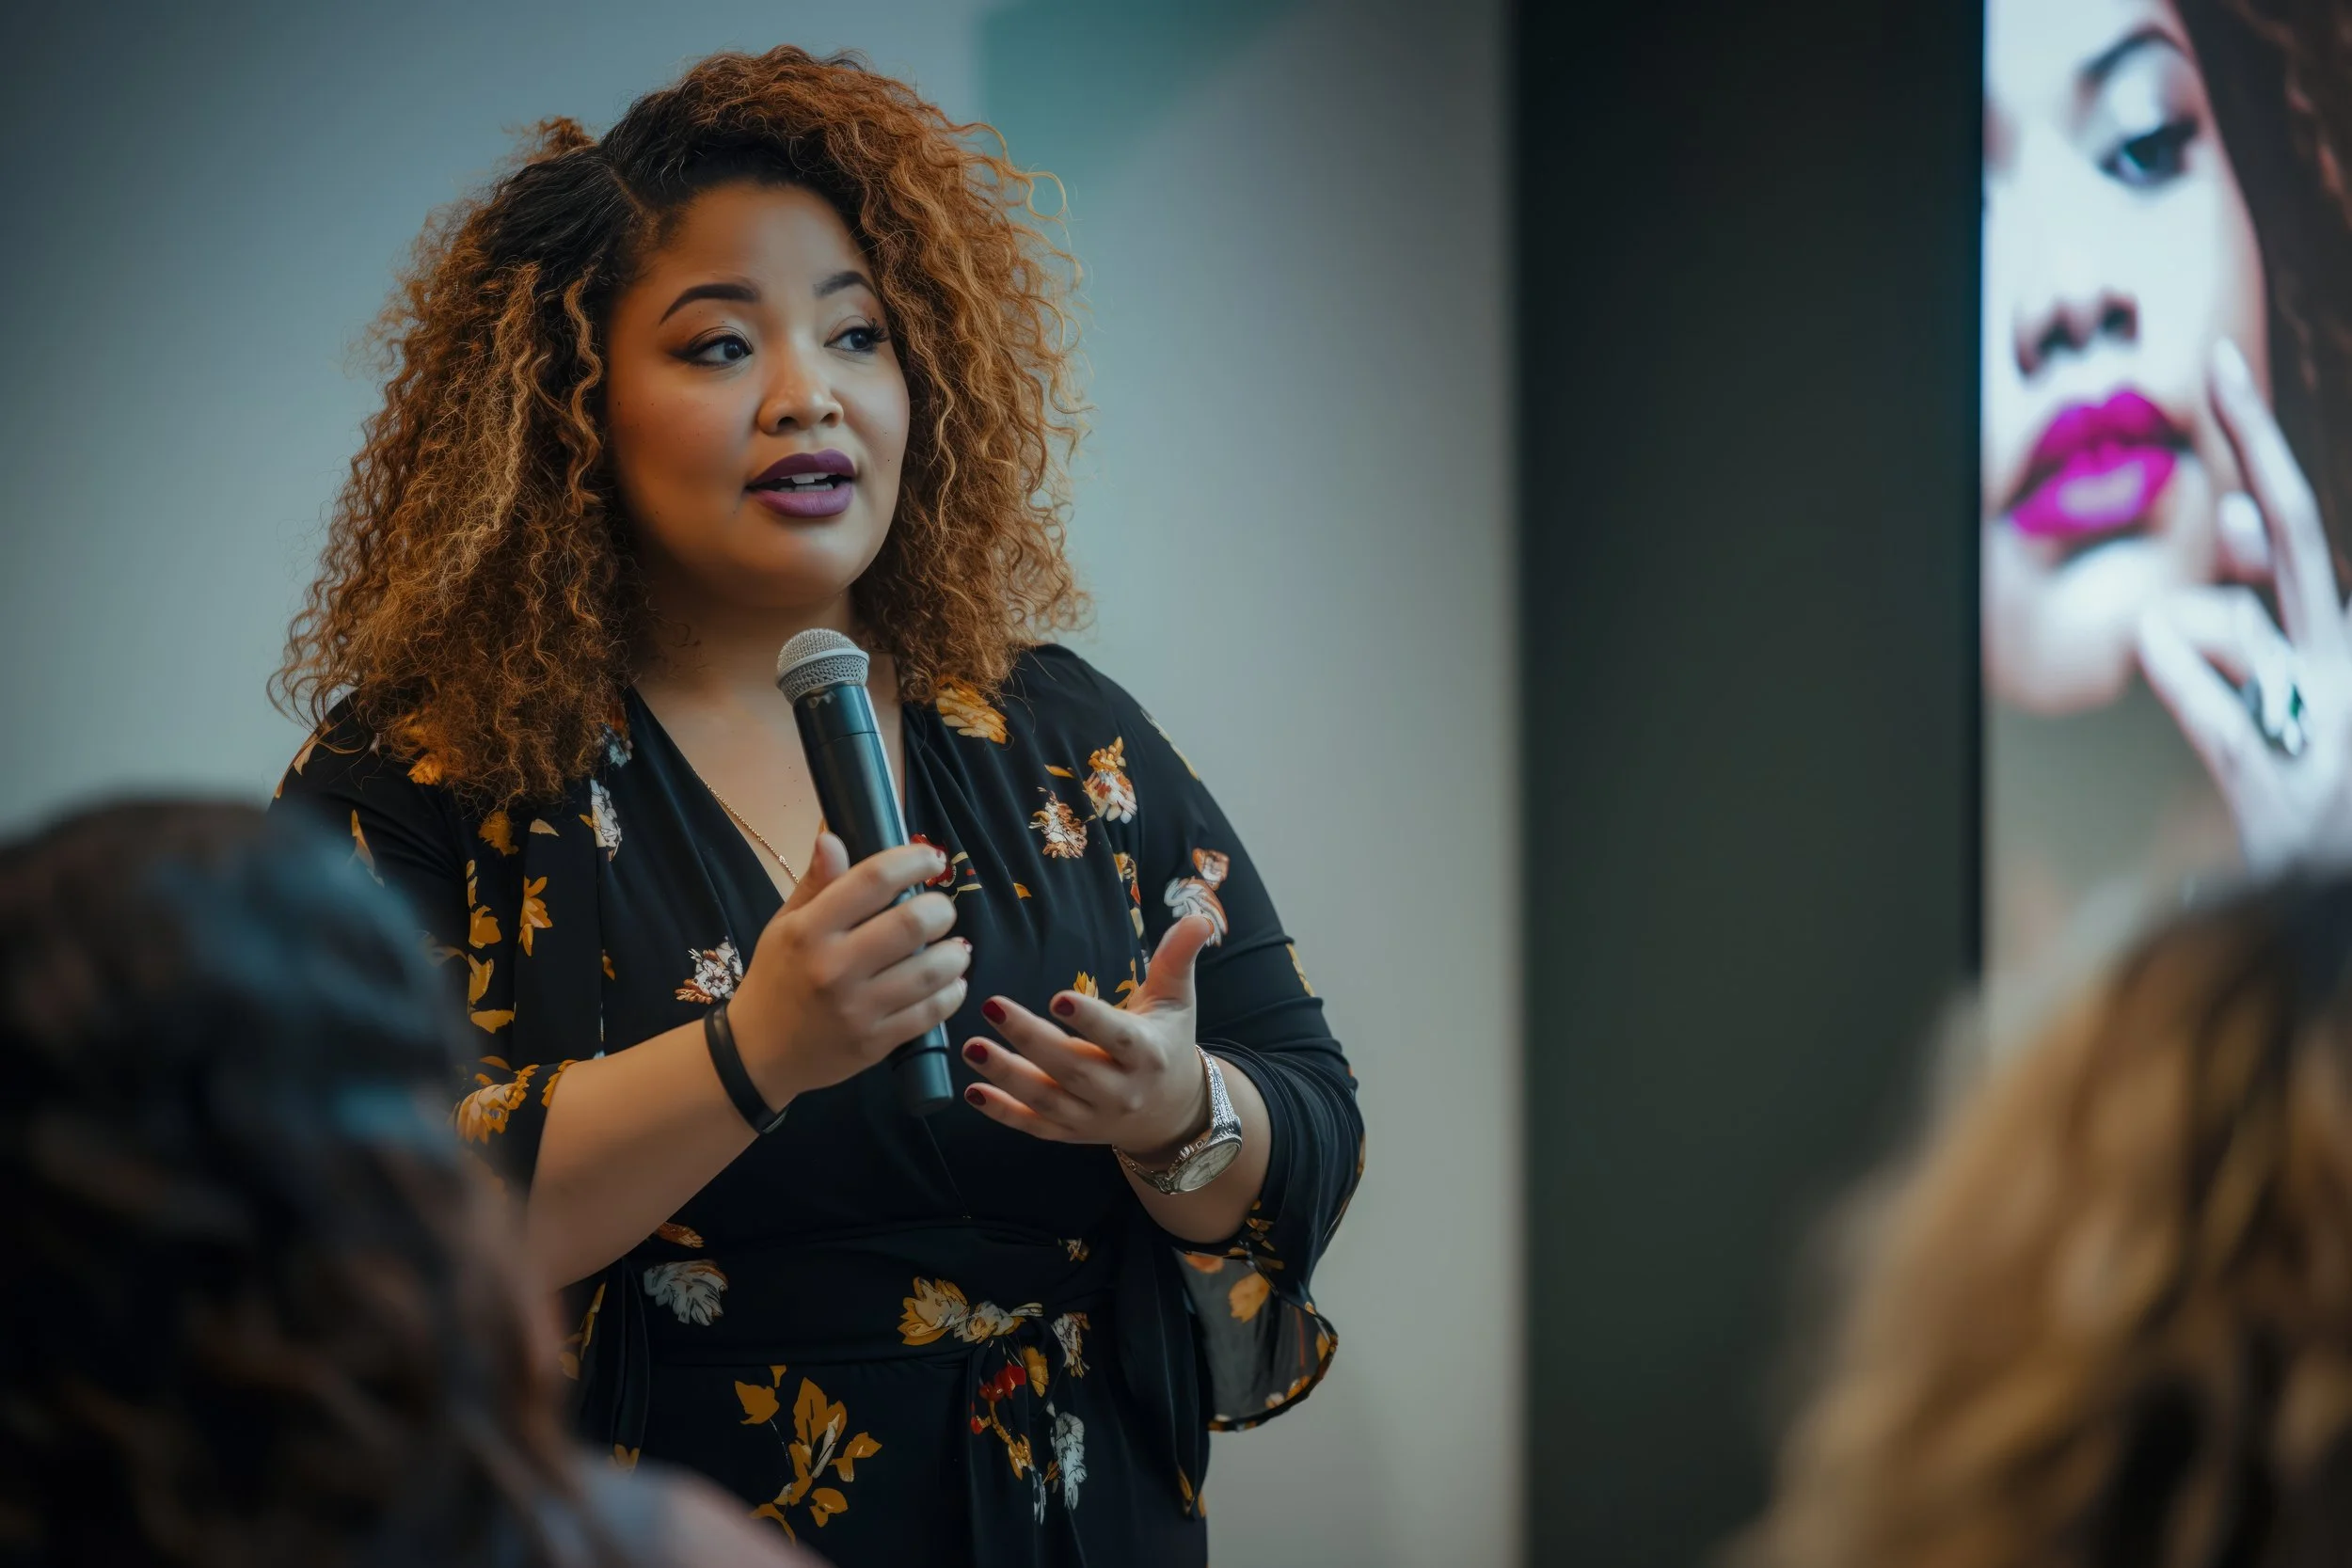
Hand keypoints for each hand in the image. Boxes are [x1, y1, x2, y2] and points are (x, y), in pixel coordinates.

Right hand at [725, 835, 967, 1105]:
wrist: (757, 1053)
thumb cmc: (776, 979)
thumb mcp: (784, 925)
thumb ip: (815, 883)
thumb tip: (833, 836)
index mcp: (809, 930)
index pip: (873, 879)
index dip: (912, 861)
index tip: (931, 859)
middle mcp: (833, 967)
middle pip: (912, 923)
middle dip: (941, 909)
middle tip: (942, 911)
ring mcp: (856, 1009)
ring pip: (930, 971)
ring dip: (955, 953)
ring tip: (955, 947)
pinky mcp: (874, 1043)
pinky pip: (930, 1013)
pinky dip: (952, 992)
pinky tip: (953, 981)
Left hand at [962, 913, 1218, 1157]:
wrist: (1171, 1112)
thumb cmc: (1168, 1042)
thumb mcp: (1177, 1000)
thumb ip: (1178, 958)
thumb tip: (1200, 918)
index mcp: (1147, 1054)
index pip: (1118, 1038)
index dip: (1090, 1020)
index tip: (1059, 998)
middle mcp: (1121, 1091)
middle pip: (1072, 1068)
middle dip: (1031, 1039)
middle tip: (992, 1006)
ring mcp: (1093, 1117)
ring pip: (1046, 1100)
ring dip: (1006, 1076)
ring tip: (971, 1047)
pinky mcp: (1070, 1133)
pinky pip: (1033, 1126)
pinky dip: (1003, 1114)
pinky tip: (972, 1091)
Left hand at [2138, 337, 2351, 873]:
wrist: (2329, 905)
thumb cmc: (2304, 819)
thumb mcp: (2265, 717)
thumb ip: (2225, 645)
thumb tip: (2191, 559)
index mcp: (2336, 644)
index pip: (2289, 527)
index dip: (2254, 450)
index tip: (2219, 375)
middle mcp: (2342, 661)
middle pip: (2290, 532)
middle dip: (2254, 444)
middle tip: (2216, 364)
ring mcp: (2320, 712)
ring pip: (2237, 614)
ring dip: (2198, 622)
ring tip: (2216, 630)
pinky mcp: (2272, 775)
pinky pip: (2204, 698)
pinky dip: (2174, 672)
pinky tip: (2157, 660)